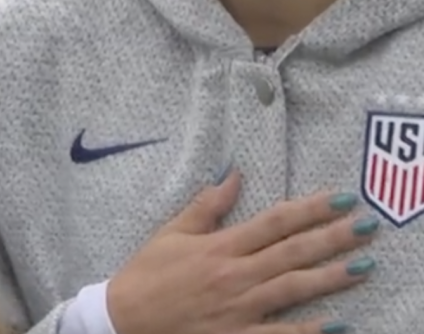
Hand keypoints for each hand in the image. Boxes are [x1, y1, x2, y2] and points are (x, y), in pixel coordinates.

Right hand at [106, 170, 376, 333]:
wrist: (125, 319)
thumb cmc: (148, 273)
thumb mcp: (172, 232)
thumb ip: (207, 205)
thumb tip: (234, 174)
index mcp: (220, 246)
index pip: (274, 222)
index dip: (309, 209)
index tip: (340, 198)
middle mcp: (235, 275)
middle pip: (292, 252)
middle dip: (333, 238)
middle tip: (367, 226)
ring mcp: (239, 309)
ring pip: (293, 289)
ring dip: (331, 277)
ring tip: (364, 265)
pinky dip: (310, 332)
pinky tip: (339, 325)